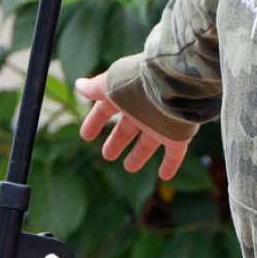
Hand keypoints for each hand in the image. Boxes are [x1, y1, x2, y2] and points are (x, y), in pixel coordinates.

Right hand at [75, 73, 191, 178]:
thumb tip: (79, 85)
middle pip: (127, 129)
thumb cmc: (138, 81)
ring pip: (148, 143)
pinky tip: (165, 176)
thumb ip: (95, 88)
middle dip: (117, 141)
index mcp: (126, 96)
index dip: (95, 122)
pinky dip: (170, 165)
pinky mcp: (178, 135)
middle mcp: (143, 110)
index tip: (85, 136)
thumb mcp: (110, 85)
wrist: (173, 83)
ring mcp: (161, 123)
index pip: (106, 110)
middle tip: (107, 155)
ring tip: (130, 167)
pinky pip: (174, 153)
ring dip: (139, 155)